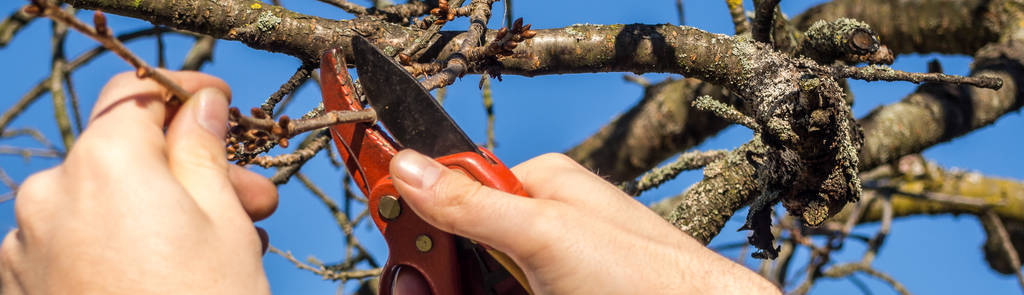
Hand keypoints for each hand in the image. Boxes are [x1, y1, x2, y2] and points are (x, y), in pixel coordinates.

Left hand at [0, 72, 276, 293]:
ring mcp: (28, 245)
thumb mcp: (224, 220)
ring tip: (227, 245)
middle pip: (126, 155)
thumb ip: (204, 149)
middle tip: (253, 198)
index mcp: (102, 162)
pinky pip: (79, 242)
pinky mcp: (25, 286)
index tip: (222, 106)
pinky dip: (126, 243)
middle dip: (192, 169)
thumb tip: (201, 106)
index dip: (186, 94)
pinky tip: (176, 271)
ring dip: (166, 210)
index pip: (137, 93)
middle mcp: (49, 194)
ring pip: (106, 201)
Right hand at [389, 150, 780, 293]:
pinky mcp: (554, 290)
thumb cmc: (640, 275)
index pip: (454, 190)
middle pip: (462, 244)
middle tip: (440, 291)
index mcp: (540, 185)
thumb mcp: (544, 235)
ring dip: (467, 288)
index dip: (422, 224)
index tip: (403, 254)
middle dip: (447, 274)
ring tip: (489, 294)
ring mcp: (551, 264)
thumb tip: (406, 165)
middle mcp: (544, 221)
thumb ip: (472, 204)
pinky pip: (505, 291)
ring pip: (480, 278)